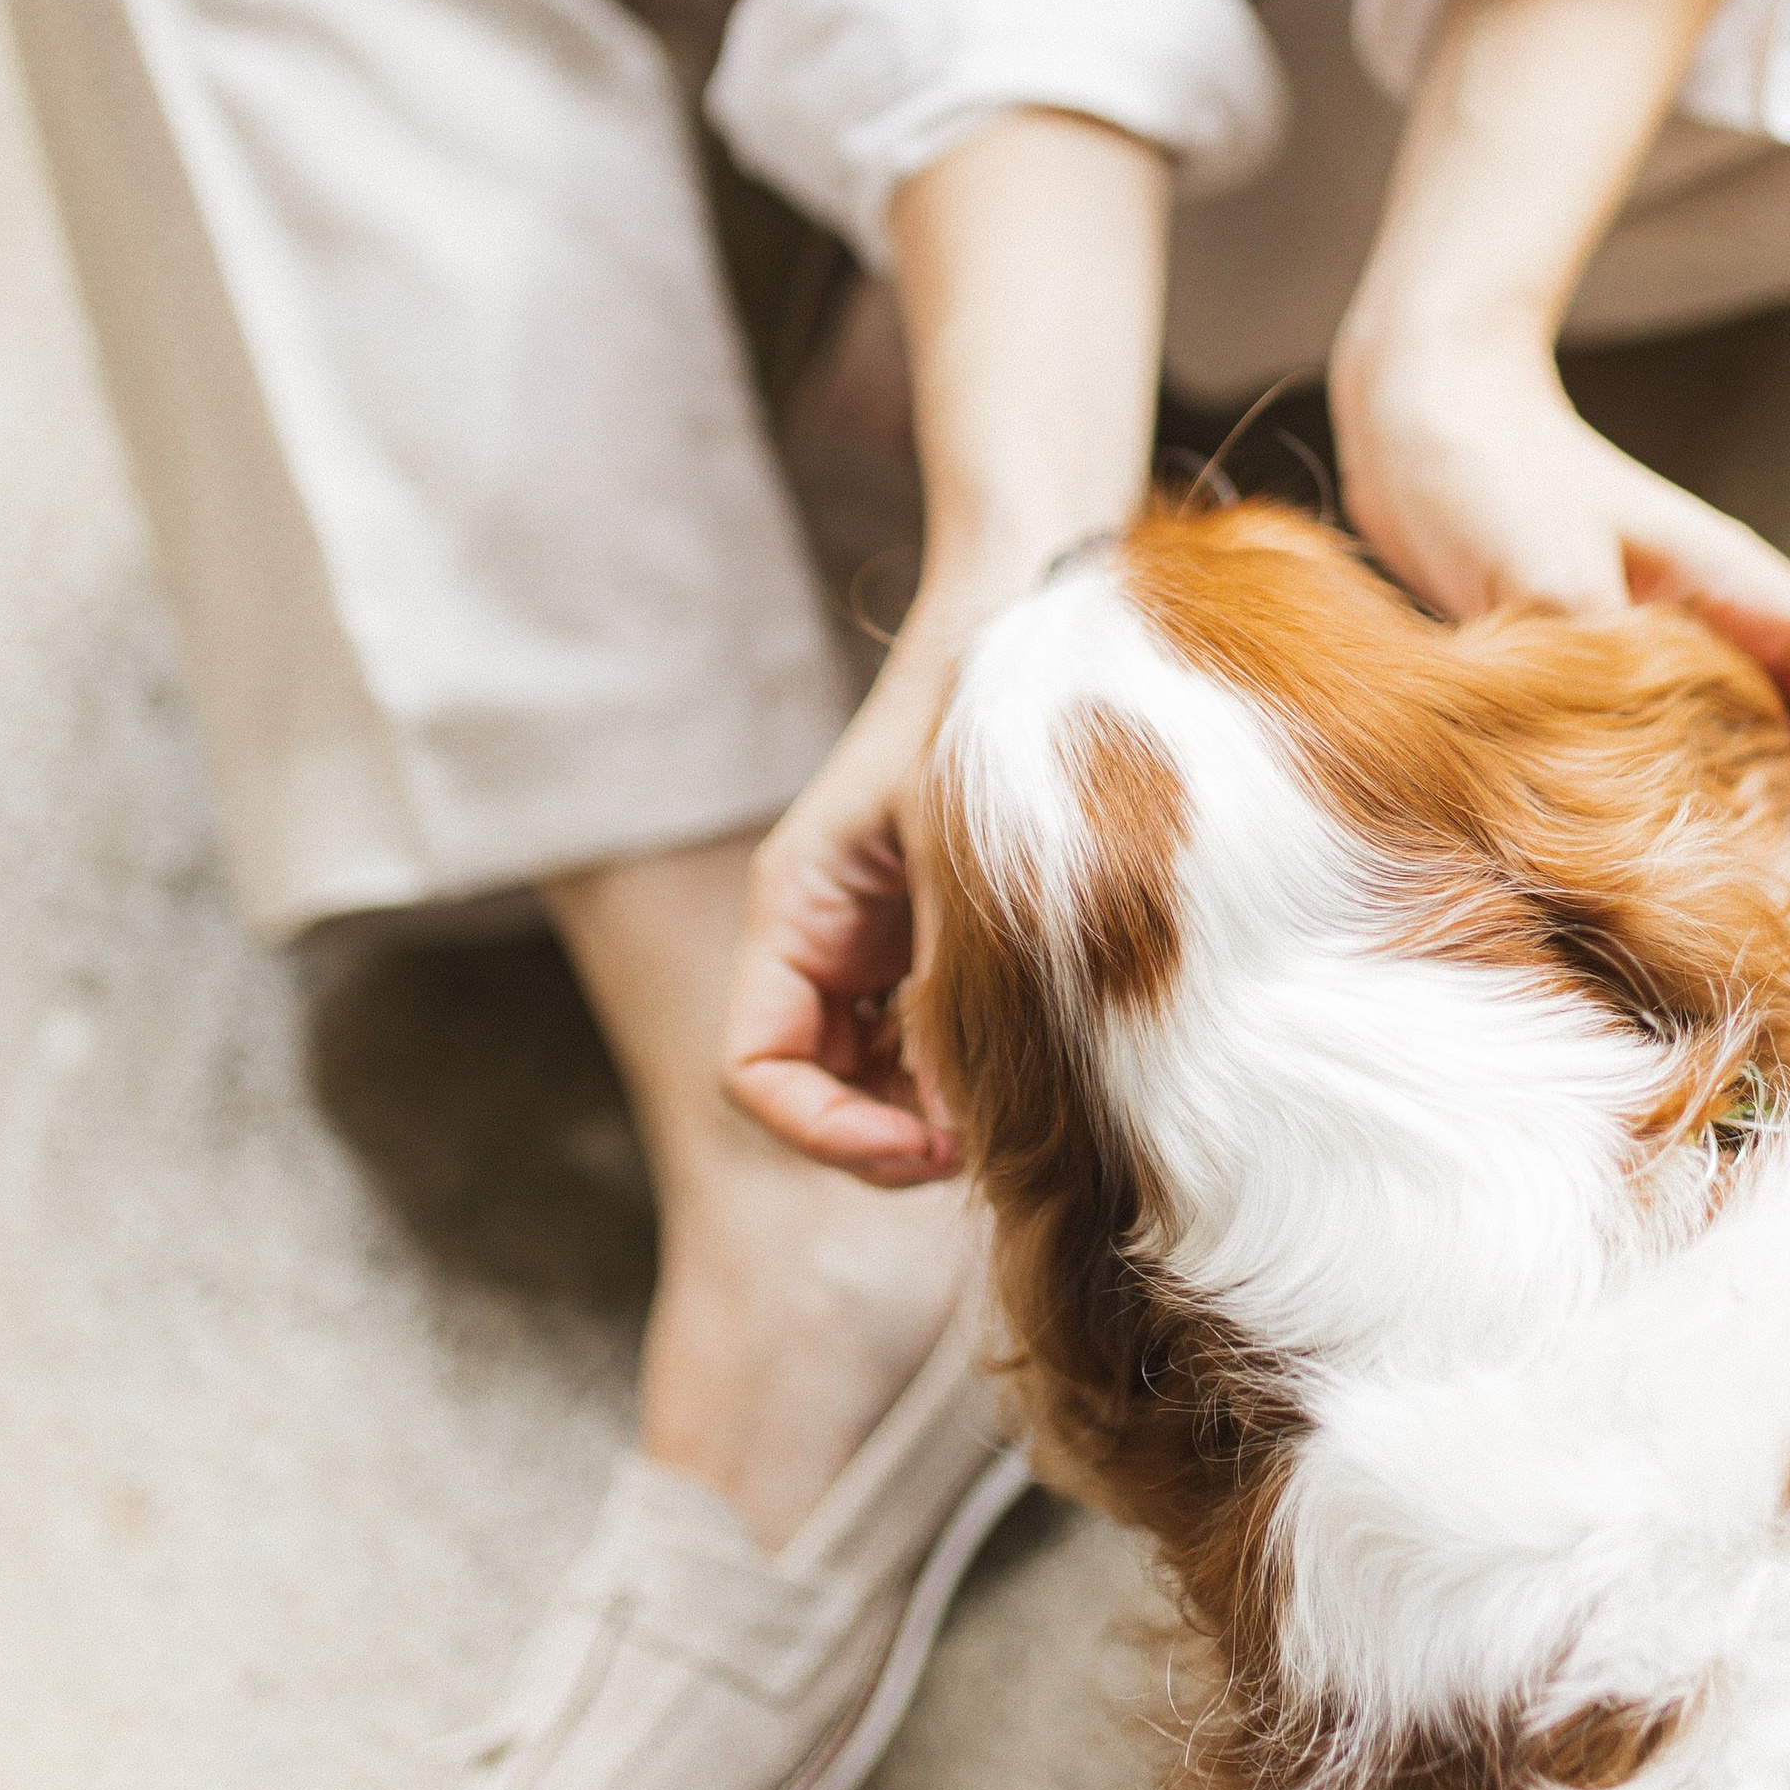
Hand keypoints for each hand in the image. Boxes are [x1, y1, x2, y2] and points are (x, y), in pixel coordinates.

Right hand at [721, 613, 969, 1188]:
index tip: (920, 1145)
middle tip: (981, 1147)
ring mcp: (872, 947)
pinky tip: (1016, 1065)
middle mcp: (820, 941)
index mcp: (795, 911)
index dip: (824, 1131)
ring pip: (870, 1077)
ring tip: (1006, 1113)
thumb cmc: (986, 731)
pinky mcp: (925, 945)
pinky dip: (956, 1072)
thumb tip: (956, 1123)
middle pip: (813, 1089)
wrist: (1034, 642)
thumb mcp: (962, 864)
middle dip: (886, 1136)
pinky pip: (919, 1040)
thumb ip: (943, 988)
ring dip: (925, 1112)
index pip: (755, 1069)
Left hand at [1332, 321, 1789, 903]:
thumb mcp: (1544, 572)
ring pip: (1774, 762)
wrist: (1420, 416)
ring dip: (1779, 839)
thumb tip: (1636, 786)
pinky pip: (1693, 766)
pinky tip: (1660, 876)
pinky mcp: (1614, 685)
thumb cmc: (1486, 468)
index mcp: (1744, 591)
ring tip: (1746, 917)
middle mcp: (1730, 629)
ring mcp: (1678, 657)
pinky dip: (1702, 826)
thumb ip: (1598, 670)